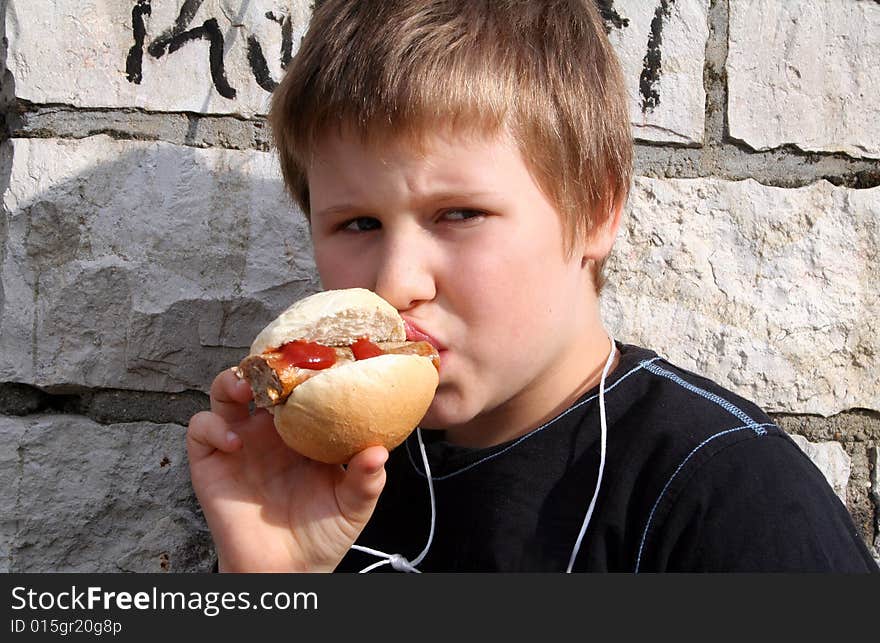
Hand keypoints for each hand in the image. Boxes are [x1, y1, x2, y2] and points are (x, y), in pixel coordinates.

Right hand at [187, 368, 387, 571]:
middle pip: (260, 377)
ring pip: (225, 392)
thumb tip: (378, 452)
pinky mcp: (211, 462)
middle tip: (279, 362)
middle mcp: (269, 429)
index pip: (300, 384)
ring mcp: (239, 442)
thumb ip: (366, 479)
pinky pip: (201, 429)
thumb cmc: (322, 533)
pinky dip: (213, 426)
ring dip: (233, 380)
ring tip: (249, 388)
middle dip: (267, 363)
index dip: (305, 367)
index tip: (318, 355)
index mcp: (304, 429)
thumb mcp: (353, 504)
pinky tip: (235, 442)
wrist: (288, 570)